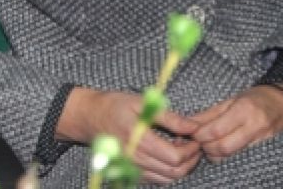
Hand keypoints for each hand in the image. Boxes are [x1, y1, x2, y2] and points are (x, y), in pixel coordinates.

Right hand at [58, 87, 201, 184]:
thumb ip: (169, 117)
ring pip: (167, 178)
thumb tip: (193, 126)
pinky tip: (168, 155)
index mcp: (138, 140)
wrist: (88, 116)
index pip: (175, 157)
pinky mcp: (131, 170)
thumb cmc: (112, 106)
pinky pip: (157, 179)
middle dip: (190, 160)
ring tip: (181, 149)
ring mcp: (132, 167)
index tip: (194, 138)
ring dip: (181, 167)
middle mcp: (135, 158)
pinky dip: (168, 171)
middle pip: (174, 171)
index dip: (190, 150)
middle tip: (192, 144)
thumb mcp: (141, 103)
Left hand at [191, 84, 282, 159]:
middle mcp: (256, 127)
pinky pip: (244, 159)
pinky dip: (231, 157)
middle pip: (224, 147)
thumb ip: (209, 114)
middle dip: (207, 147)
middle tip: (200, 142)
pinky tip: (225, 150)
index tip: (192, 134)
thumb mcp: (230, 100)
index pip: (216, 130)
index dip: (200, 135)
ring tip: (211, 146)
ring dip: (217, 155)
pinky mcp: (269, 150)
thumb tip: (188, 124)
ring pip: (233, 156)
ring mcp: (265, 141)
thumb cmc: (256, 99)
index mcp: (244, 110)